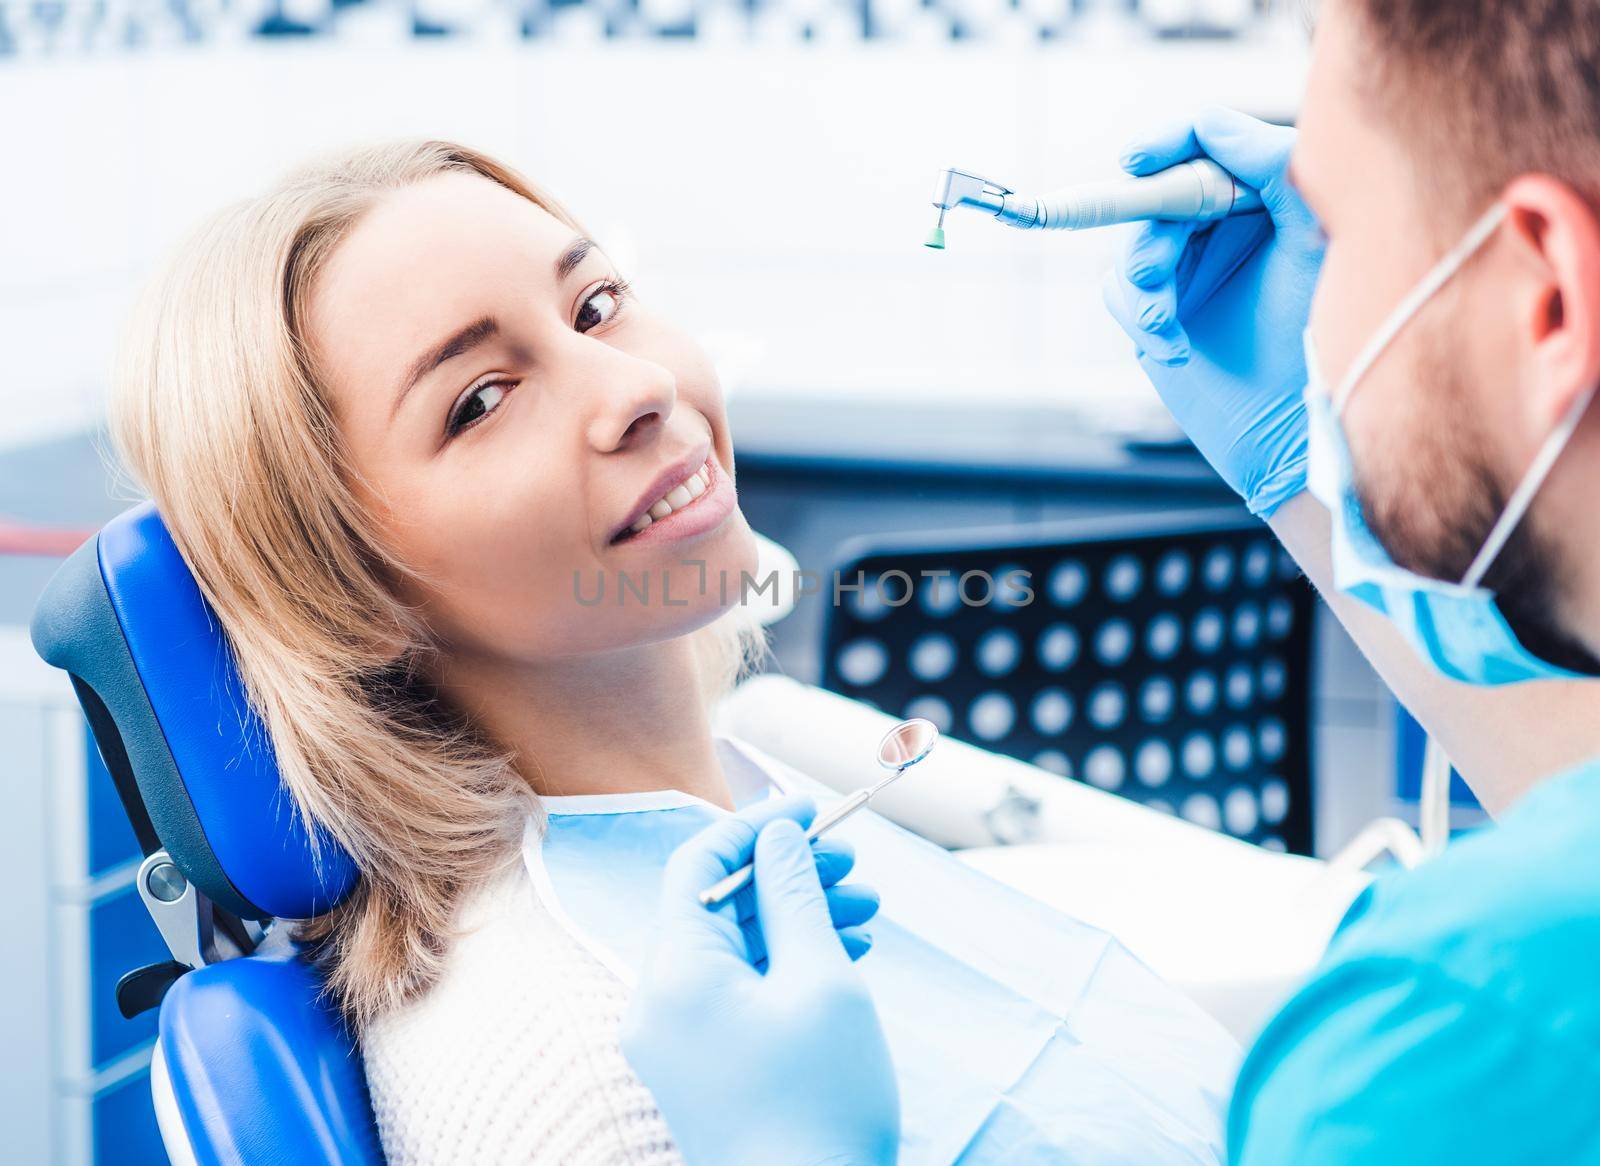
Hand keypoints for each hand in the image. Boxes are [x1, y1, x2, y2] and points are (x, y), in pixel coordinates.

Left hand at [620, 795, 899, 1165]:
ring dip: (796, 918)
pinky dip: (785, 963)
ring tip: (867, 911)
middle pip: (716, 905)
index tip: (815, 809)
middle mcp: (658, 1005)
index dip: (757, 825)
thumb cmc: (823, 1104)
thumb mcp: (822, 981)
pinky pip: (735, 991)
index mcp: (674, 976)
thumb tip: (778, 833)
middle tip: (855, 864)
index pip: (699, 865)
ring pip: (732, 948)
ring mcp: (675, 1042)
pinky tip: (844, 954)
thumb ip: (795, 895)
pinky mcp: (701, 1068)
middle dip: (788, 875)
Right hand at [1101, 105, 1325, 517]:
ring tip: (1166, 324)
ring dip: (1144, 283)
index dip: (1169, 142)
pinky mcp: (1160, 313)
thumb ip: (1273, 162)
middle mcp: (1227, 226)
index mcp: (1268, 195)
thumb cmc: (1323, 334)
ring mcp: (1191, 270)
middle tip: (1155, 271)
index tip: (1137, 159)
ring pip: (1133, 243)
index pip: (1207, 141)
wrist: (1295, 430)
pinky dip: (1138, 318)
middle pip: (1160, 193)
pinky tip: (1175, 349)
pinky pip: (1119, 293)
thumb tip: (1208, 122)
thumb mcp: (1310, 231)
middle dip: (1153, 231)